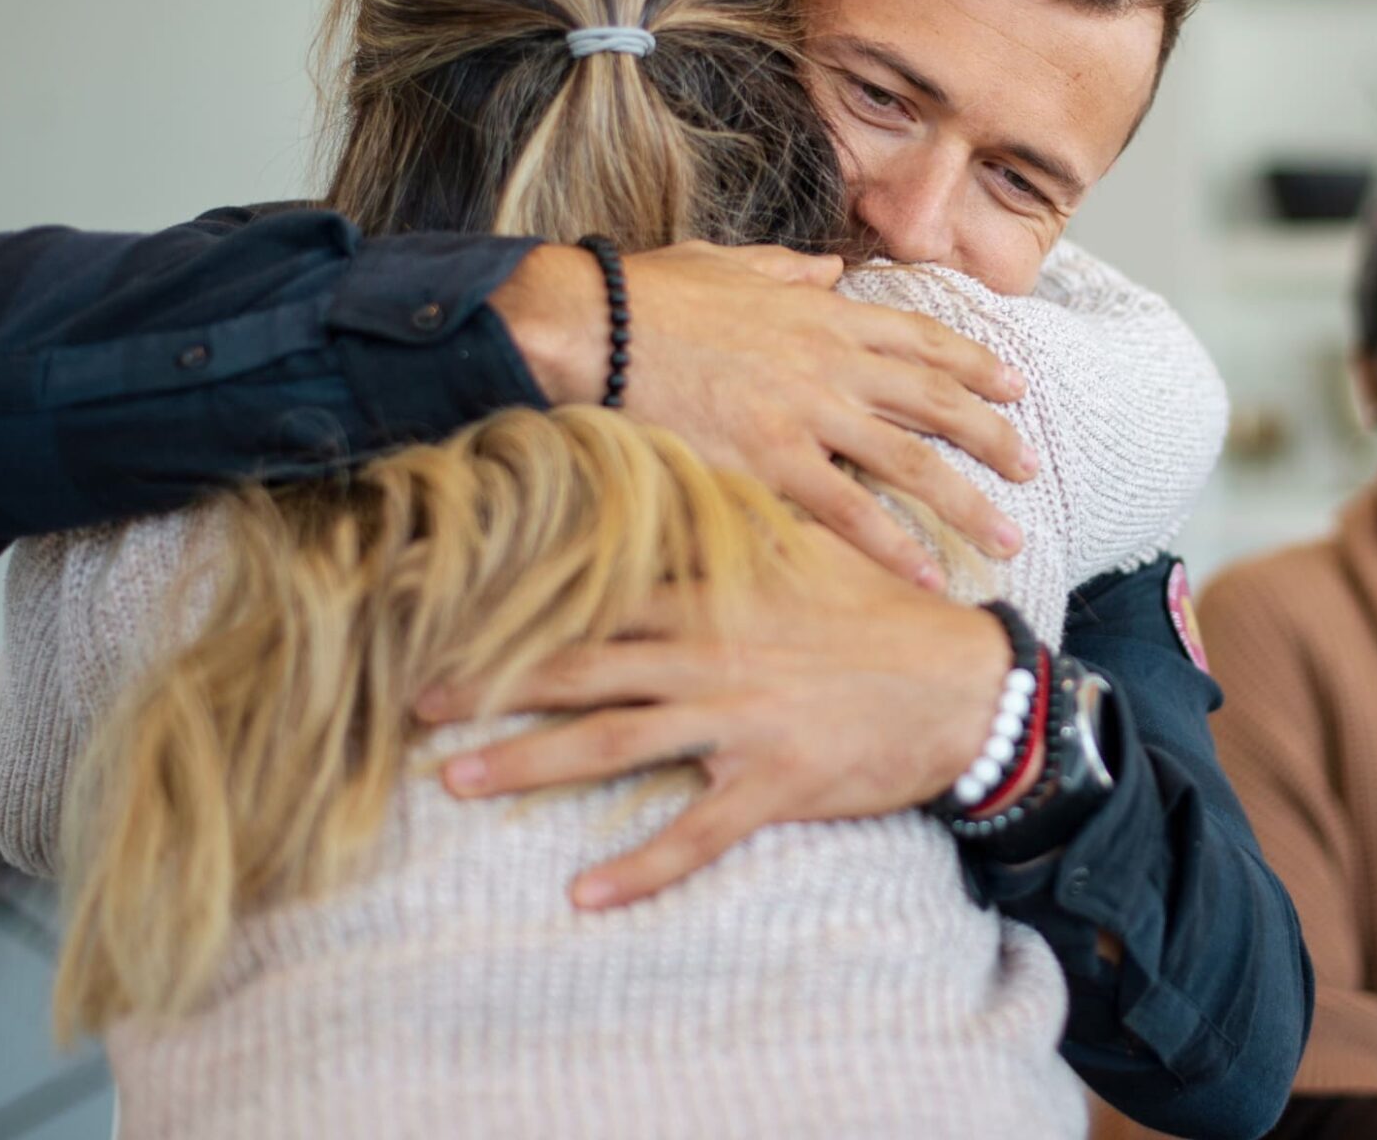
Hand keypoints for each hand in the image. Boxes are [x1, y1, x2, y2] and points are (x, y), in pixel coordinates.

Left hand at [416, 525, 1010, 907]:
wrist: (963, 685)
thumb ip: (738, 526)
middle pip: (581, 667)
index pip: (597, 593)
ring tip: (457, 783)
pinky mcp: (774, 783)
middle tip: (412, 702)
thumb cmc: (882, 616)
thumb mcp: (809, 552)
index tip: (446, 606)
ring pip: (615, 744)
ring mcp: (739, 720)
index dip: (519, 600)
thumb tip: (681, 480)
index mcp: (714, 596)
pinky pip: (694, 835)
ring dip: (531, 765)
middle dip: (491, 684)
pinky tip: (585, 895)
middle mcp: (711, 654)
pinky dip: (639, 868)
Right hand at [489, 240, 1034, 584]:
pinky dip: (894, 547)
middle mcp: (831, 362)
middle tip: (1029, 467)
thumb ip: (786, 270)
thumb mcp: (728, 263)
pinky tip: (928, 576)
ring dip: (967, 501)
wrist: (594, 326)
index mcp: (822, 314)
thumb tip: (826, 269)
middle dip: (992, 434)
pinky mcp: (772, 461)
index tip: (1012, 385)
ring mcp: (807, 413)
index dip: (973, 363)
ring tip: (1009, 535)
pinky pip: (849, 513)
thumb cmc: (647, 295)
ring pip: (912, 460)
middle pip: (936, 400)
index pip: (919, 338)